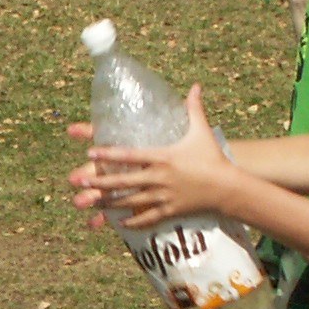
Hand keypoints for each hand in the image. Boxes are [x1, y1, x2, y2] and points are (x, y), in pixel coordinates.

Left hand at [71, 86, 234, 229]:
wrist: (228, 187)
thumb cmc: (213, 157)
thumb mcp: (202, 131)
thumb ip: (194, 108)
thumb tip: (196, 86)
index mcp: (163, 156)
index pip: (129, 155)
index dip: (108, 154)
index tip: (90, 153)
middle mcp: (160, 177)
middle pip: (123, 181)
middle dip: (99, 182)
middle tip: (79, 183)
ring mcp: (163, 196)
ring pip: (130, 202)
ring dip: (109, 204)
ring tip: (90, 204)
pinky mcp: (170, 211)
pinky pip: (147, 218)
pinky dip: (132, 222)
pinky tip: (119, 223)